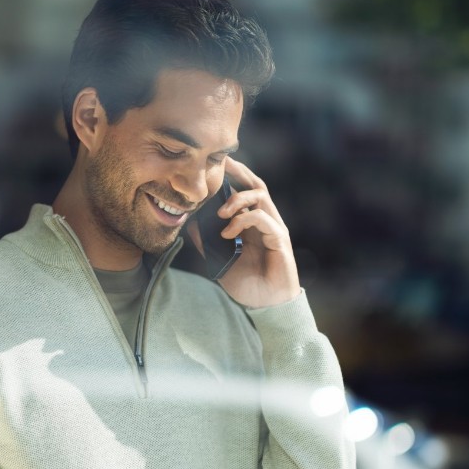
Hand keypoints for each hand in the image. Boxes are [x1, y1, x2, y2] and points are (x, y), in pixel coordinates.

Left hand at [214, 158, 300, 308]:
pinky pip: (262, 219)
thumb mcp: (220, 260)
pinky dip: (242, 220)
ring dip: (237, 199)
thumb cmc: (247, 283)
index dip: (233, 174)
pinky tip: (227, 233)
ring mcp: (274, 228)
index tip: (215, 163)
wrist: (266, 305)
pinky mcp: (279, 239)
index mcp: (254, 222)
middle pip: (256, 184)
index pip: (245, 189)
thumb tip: (189, 225)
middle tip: (220, 165)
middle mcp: (266, 220)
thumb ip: (207, 242)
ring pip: (260, 197)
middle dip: (239, 171)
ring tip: (220, 212)